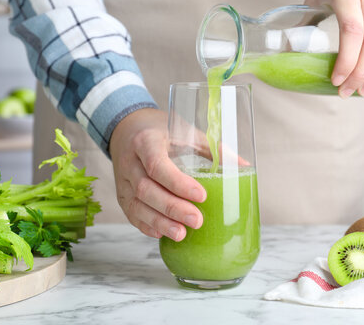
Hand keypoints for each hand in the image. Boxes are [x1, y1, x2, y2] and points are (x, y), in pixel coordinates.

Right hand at [109, 108, 205, 240]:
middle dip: (172, 207)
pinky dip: (146, 225)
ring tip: (182, 234)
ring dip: (160, 221)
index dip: (178, 183)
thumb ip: (212, 147)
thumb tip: (243, 166)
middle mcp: (130, 161)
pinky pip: (130, 213)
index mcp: (146, 141)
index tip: (201, 196)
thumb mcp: (185, 130)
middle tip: (197, 221)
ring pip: (136, 204)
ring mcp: (122, 179)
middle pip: (146, 189)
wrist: (126, 129)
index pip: (157, 165)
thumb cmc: (161, 129)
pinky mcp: (120, 193)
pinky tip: (162, 233)